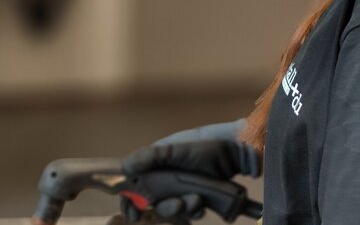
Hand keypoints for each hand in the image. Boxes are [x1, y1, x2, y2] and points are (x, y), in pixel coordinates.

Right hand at [120, 120, 260, 222]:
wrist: (235, 150)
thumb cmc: (204, 145)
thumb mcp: (175, 149)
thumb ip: (150, 157)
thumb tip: (124, 167)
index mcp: (157, 164)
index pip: (136, 185)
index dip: (131, 201)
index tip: (133, 214)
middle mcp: (168, 177)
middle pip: (155, 203)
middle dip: (165, 208)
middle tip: (178, 205)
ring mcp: (183, 187)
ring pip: (174, 208)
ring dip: (183, 210)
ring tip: (196, 201)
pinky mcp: (199, 195)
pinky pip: (191, 211)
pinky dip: (195, 210)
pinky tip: (202, 205)